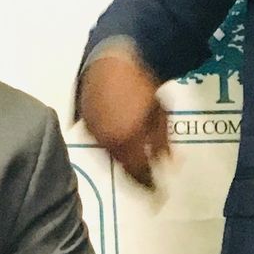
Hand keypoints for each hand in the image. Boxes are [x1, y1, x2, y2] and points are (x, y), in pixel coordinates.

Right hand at [76, 49, 169, 188]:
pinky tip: (120, 153)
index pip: (136, 172)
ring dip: (123, 166)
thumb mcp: (161, 112)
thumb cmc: (142, 82)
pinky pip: (98, 144)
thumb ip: (163, 141)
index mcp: (125, 137)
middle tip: (149, 189)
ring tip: (136, 172)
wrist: (114, 56)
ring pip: (108, 158)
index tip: (159, 198)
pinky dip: (110, 151)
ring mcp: (91, 131)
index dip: (149, 187)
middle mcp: (105, 138)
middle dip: (136, 180)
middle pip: (121, 168)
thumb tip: (170, 165)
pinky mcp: (82, 122)